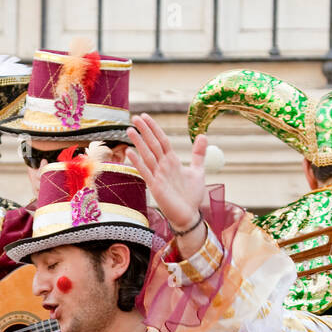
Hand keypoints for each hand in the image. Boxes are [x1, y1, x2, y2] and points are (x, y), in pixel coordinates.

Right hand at [125, 113, 207, 249]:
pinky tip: (129, 152)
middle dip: (145, 131)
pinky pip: (145, 172)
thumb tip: (202, 135)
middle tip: (135, 117)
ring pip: (147, 156)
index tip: (145, 117)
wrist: (189, 215)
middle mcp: (163, 167)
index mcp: (171, 161)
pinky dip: (137, 162)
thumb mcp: (198, 171)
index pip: (162, 140)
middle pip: (152, 145)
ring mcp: (158, 176)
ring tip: (130, 130)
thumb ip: (198, 154)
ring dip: (139, 143)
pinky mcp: (155, 187)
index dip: (154, 128)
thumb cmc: (191, 195)